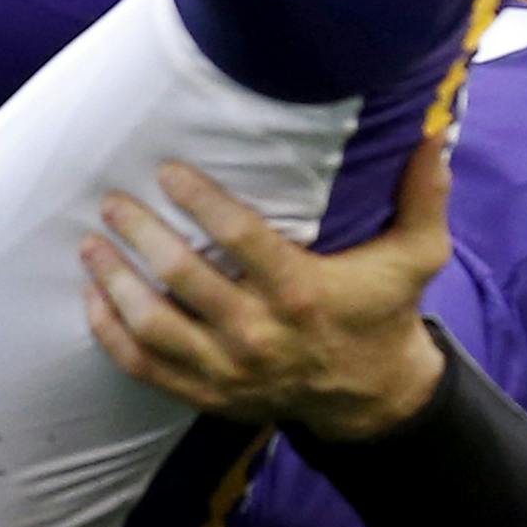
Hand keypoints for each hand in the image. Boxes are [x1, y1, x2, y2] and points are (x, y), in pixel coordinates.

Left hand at [81, 135, 453, 439]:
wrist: (373, 397)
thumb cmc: (384, 312)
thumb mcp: (417, 255)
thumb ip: (423, 194)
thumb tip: (434, 130)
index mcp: (302, 292)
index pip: (239, 238)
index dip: (200, 201)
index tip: (168, 169)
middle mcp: (259, 334)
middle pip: (184, 278)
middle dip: (142, 234)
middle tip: (114, 201)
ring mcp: (228, 370)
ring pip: (153, 325)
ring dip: (115, 282)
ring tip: (92, 244)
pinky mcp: (209, 394)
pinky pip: (145, 367)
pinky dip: (111, 333)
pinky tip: (92, 298)